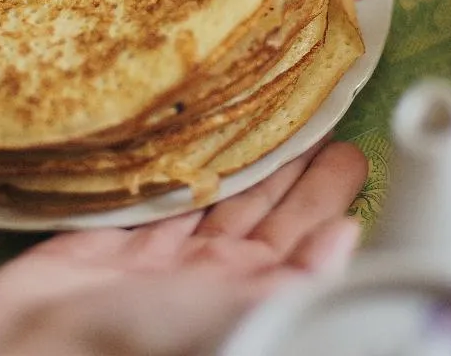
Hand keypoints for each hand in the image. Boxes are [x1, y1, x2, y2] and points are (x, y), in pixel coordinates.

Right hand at [0, 140, 367, 355]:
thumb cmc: (139, 345)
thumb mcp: (238, 316)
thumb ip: (294, 284)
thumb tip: (348, 241)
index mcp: (248, 302)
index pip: (301, 247)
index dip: (326, 202)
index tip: (349, 153)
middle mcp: (207, 284)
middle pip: (261, 219)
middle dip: (292, 174)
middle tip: (322, 121)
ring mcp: (155, 267)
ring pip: (209, 205)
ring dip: (241, 165)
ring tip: (270, 117)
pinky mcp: (101, 250)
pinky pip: (146, 204)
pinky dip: (171, 174)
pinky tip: (190, 142)